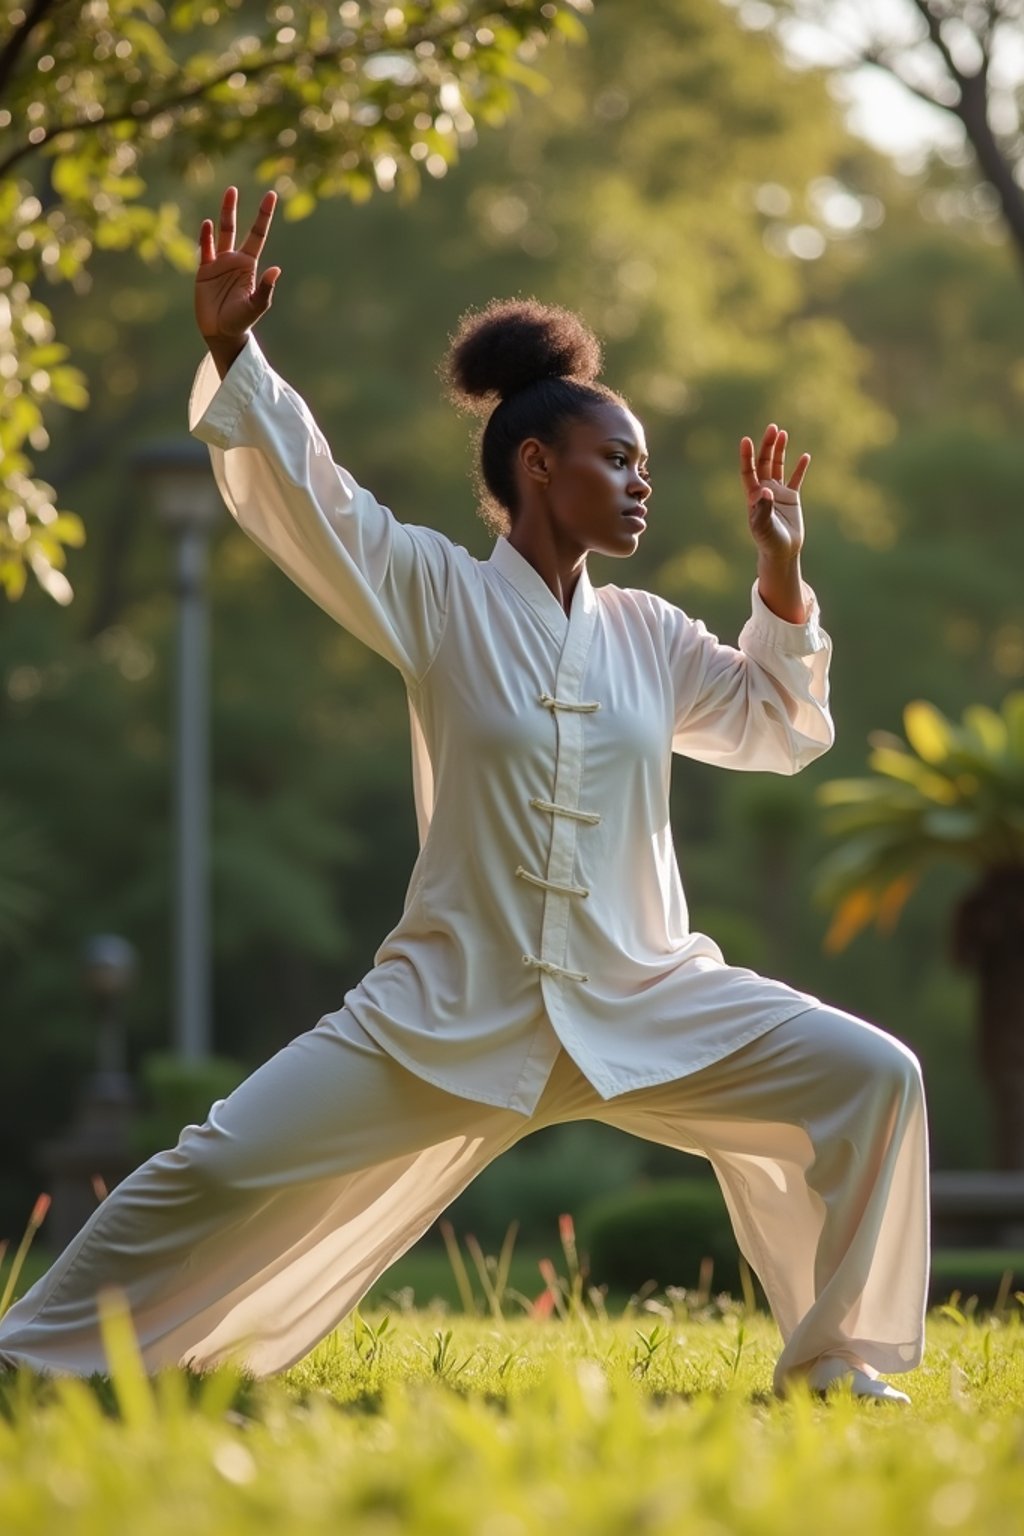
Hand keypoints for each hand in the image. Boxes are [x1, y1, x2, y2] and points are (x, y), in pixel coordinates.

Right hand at [195, 186, 280, 347]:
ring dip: (222, 215)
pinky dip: (205, 236)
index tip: (271, 195)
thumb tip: (276, 269)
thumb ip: (265, 289)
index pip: (257, 234)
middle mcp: (234, 260)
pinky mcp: (203, 271)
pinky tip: (206, 224)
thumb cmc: (241, 321)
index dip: (263, 215)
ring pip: (219, 233)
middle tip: (234, 188)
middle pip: (235, 228)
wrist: (221, 333)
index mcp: (248, 265)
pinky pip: (204, 249)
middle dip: (233, 209)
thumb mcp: (255, 306)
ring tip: (226, 194)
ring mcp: (218, 264)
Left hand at [739, 423, 808, 562]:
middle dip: (767, 446)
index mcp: (754, 496)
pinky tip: (805, 456)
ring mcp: (778, 493)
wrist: (782, 552)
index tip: (746, 440)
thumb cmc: (769, 542)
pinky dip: (799, 468)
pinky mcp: (792, 498)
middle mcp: (764, 491)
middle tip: (772, 428)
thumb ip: (764, 509)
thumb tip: (765, 491)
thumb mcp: (764, 527)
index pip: (748, 471)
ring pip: (778, 466)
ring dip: (780, 450)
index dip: (746, 456)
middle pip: (764, 463)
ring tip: (783, 433)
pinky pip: (796, 479)